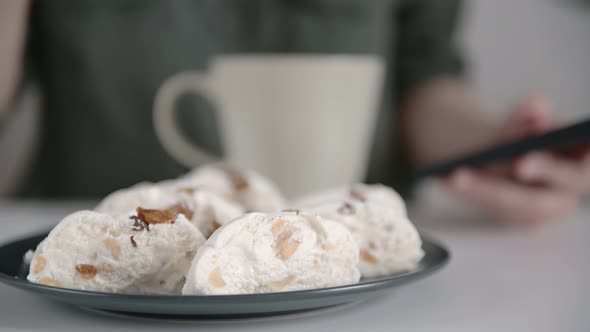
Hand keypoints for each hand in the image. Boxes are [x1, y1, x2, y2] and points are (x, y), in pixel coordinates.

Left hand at [444, 95, 589, 224]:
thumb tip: (535, 107)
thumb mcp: (530, 116)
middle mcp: (567, 196)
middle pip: (536, 202)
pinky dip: (470, 192)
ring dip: (477, 191)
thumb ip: (531, 112)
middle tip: (464, 176)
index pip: (578, 175)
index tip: (521, 164)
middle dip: (501, 189)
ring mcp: (542, 212)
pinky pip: (492, 208)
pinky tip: (444, 180)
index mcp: (584, 166)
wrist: (518, 146)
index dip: (550, 170)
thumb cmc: (532, 129)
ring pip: (508, 208)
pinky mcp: (519, 217)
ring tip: (451, 176)